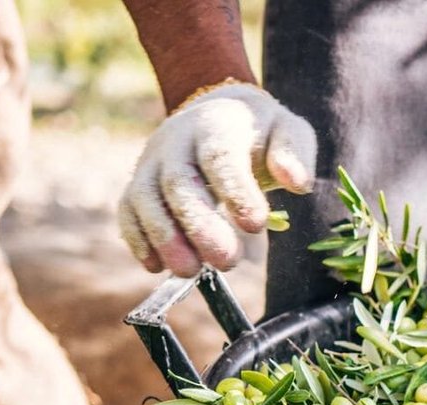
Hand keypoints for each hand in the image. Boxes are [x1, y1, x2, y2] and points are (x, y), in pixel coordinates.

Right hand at [118, 83, 316, 276]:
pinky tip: (155, 266)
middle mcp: (177, 141)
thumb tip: (298, 182)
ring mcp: (152, 162)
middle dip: (199, 225)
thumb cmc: (259, 133)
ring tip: (189, 272)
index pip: (219, 156)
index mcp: (216, 124)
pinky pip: (128, 209)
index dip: (235, 190)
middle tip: (227, 261)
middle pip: (179, 182)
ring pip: (145, 197)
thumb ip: (293, 153)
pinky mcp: (139, 182)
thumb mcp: (287, 132)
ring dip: (164, 238)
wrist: (217, 112)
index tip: (255, 225)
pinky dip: (137, 238)